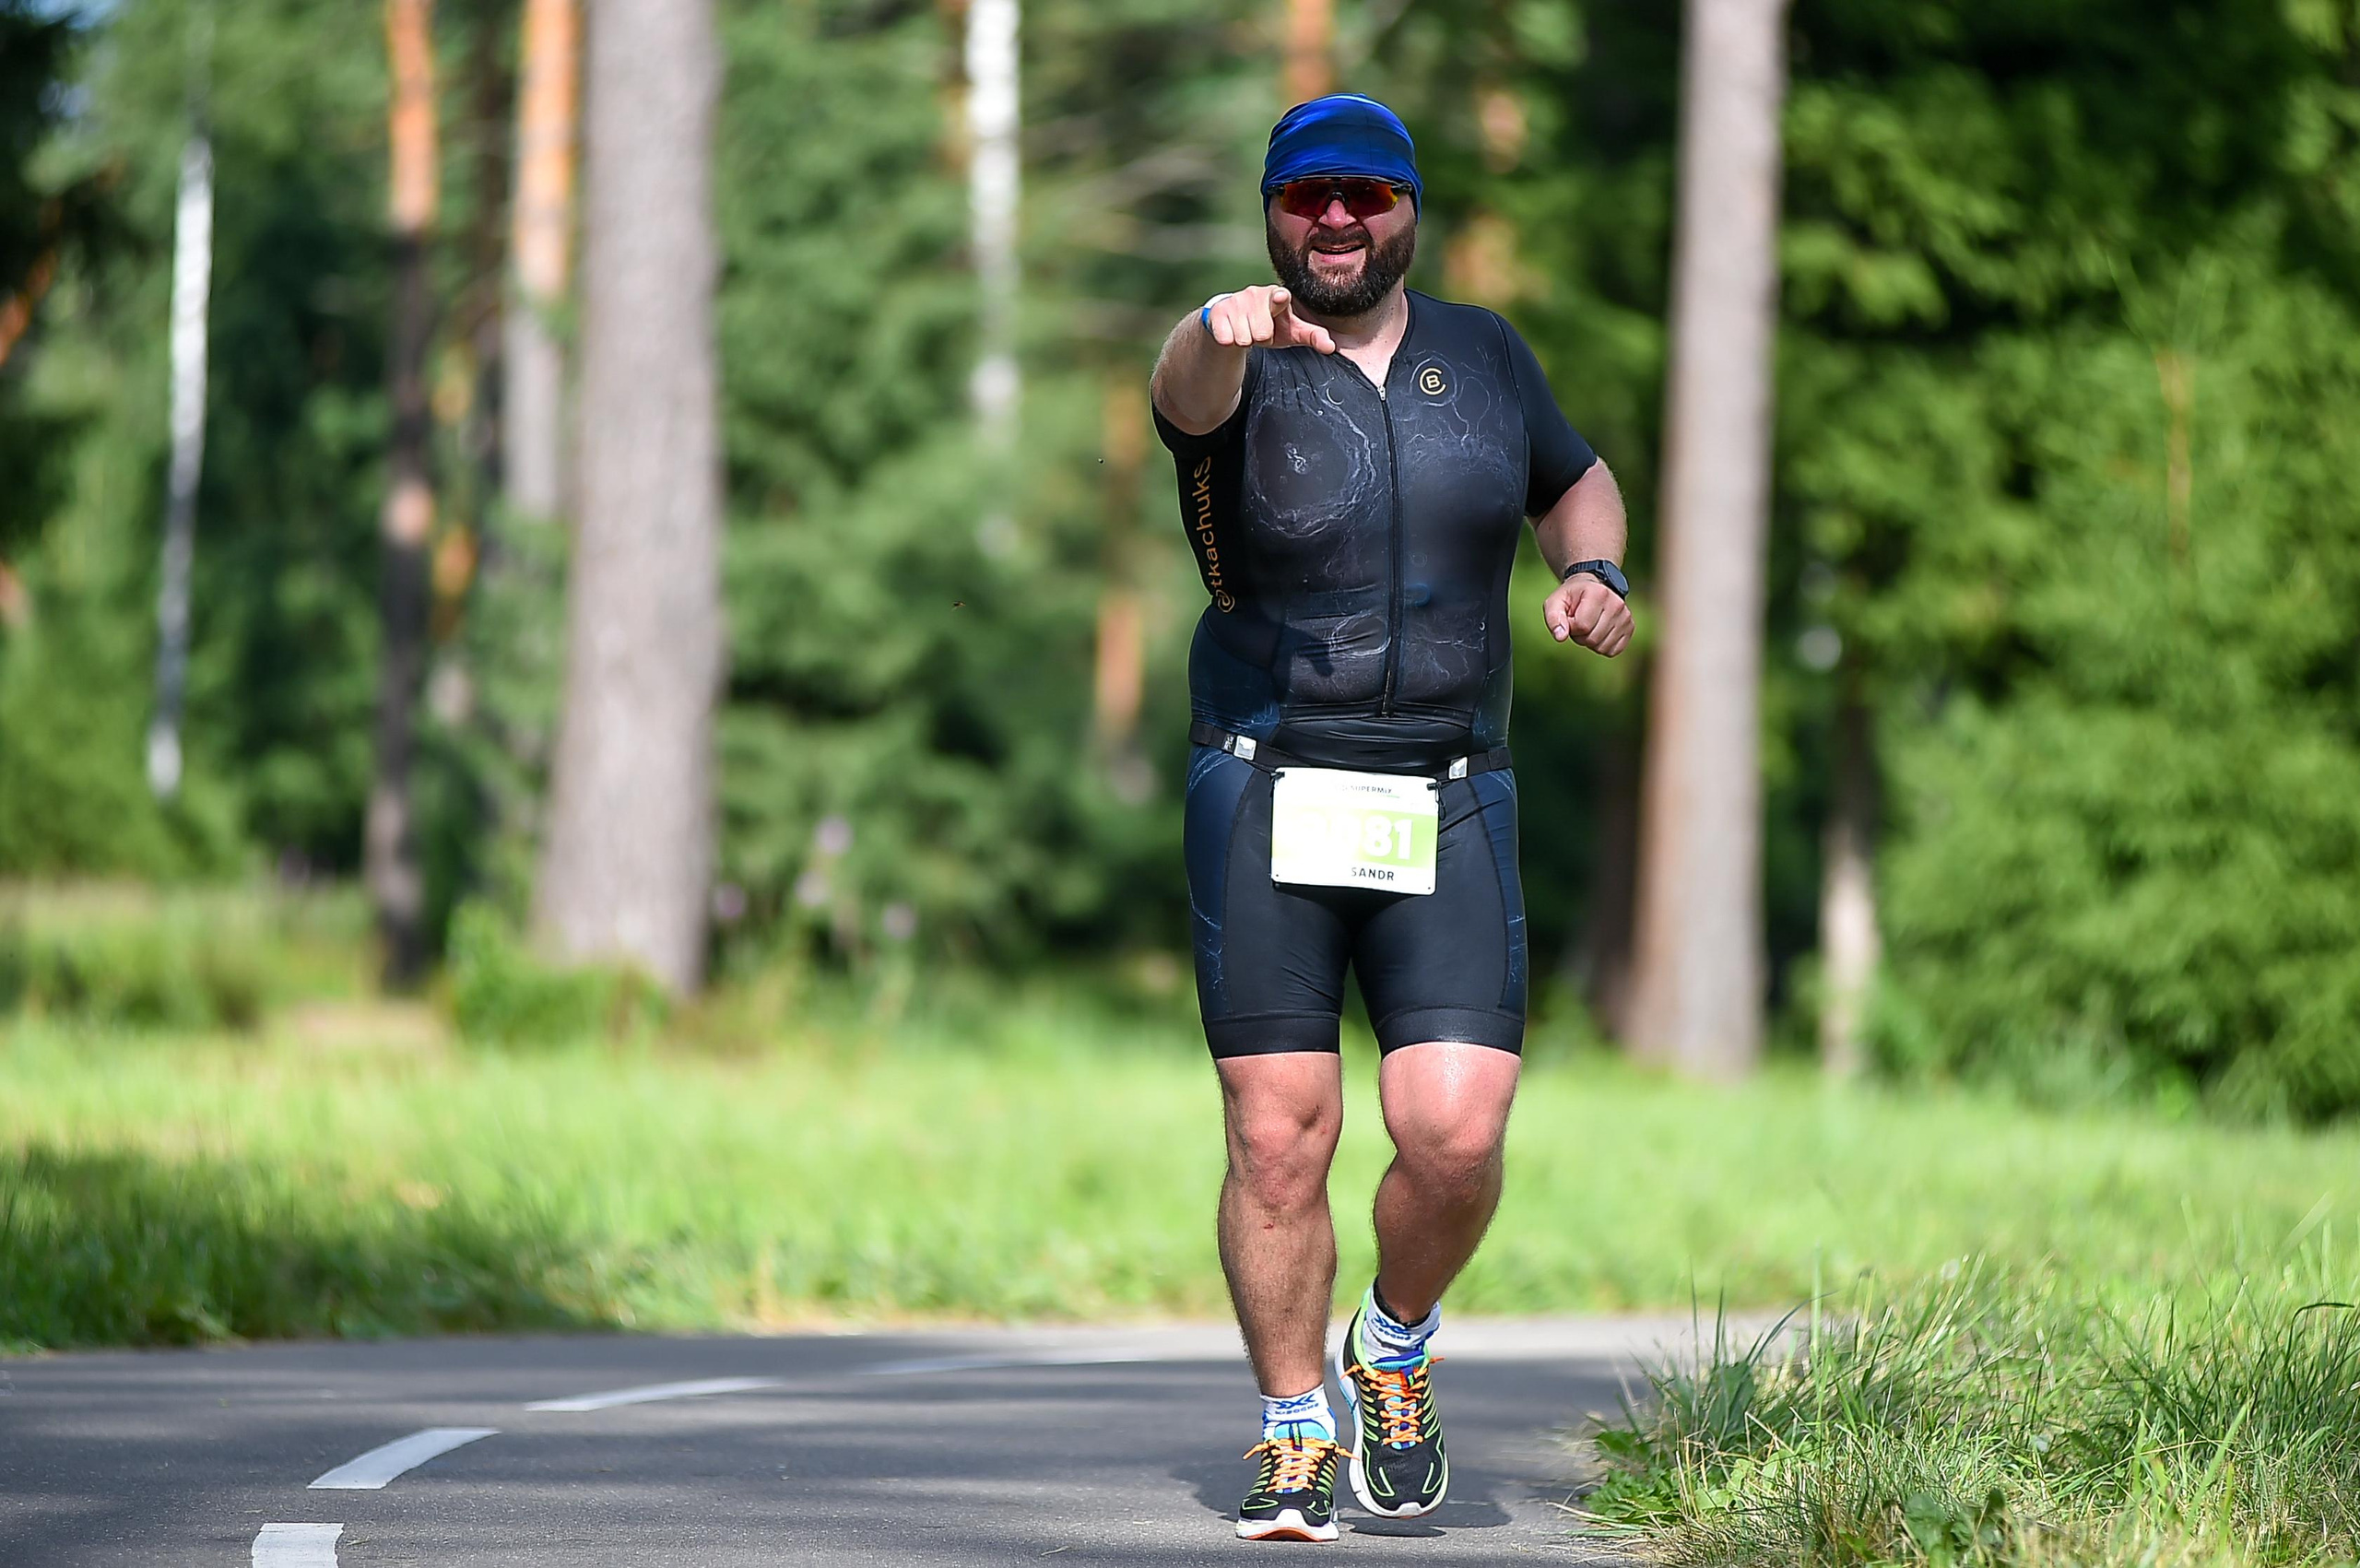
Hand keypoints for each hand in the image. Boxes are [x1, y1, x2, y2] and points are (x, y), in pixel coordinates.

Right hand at [1202, 286, 1335, 353]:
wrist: (1234, 323)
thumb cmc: (1268, 326)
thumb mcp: (1291, 332)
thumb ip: (1312, 337)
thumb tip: (1331, 347)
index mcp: (1277, 296)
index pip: (1279, 298)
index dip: (1278, 299)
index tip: (1280, 298)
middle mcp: (1255, 294)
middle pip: (1261, 333)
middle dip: (1261, 338)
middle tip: (1259, 331)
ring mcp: (1235, 301)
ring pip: (1243, 338)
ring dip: (1246, 341)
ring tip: (1246, 331)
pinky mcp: (1216, 311)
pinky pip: (1225, 338)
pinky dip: (1229, 342)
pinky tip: (1231, 332)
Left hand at [1544, 574, 1632, 656]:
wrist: (1592, 588)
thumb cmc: (1571, 598)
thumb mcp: (1555, 602)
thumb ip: (1554, 618)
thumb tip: (1560, 637)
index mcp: (1599, 593)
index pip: (1582, 626)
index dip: (1571, 627)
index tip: (1570, 617)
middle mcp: (1617, 604)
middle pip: (1593, 638)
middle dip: (1580, 636)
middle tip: (1579, 623)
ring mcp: (1626, 617)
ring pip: (1602, 647)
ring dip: (1590, 642)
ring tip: (1589, 626)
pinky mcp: (1630, 628)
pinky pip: (1613, 651)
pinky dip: (1602, 647)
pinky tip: (1598, 632)